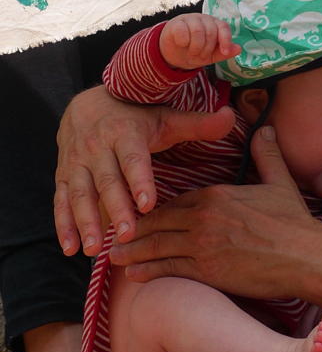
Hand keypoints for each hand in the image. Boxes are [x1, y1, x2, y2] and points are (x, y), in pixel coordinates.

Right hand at [55, 85, 235, 256]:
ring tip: (94, 248)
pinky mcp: (64, 174)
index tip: (148, 205)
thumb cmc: (137, 116)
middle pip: (106, 180)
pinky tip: (70, 248)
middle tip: (127, 236)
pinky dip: (63, 224)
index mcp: (125, 133)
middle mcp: (97, 146)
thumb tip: (230, 117)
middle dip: (116, 209)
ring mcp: (77, 161)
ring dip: (84, 221)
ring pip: (79, 193)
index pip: (133, 159)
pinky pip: (61, 199)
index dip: (140, 180)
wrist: (90, 103)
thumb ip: (197, 124)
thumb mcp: (166, 118)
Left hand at [108, 127, 321, 298]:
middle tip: (114, 234)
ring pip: (157, 246)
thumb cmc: (296, 222)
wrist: (307, 256)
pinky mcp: (207, 270)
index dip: (156, 210)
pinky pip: (169, 269)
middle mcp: (203, 218)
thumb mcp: (280, 182)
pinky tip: (134, 274)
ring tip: (114, 256)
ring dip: (133, 251)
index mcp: (216, 195)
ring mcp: (202, 245)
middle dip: (135, 229)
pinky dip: (148, 271)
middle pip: (159, 223)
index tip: (142, 214)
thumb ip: (266, 156)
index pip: (177, 202)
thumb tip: (266, 130)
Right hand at [159, 13, 239, 69]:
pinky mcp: (176, 23)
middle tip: (200, 55)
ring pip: (197, 30)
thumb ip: (225, 52)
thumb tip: (239, 48)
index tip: (224, 52)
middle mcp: (203, 19)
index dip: (226, 39)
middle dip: (207, 48)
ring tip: (192, 52)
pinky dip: (183, 42)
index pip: (224, 27)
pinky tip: (181, 44)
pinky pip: (182, 31)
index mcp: (214, 25)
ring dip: (195, 47)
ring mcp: (189, 19)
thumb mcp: (212, 56)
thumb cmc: (196, 52)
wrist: (174, 55)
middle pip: (211, 31)